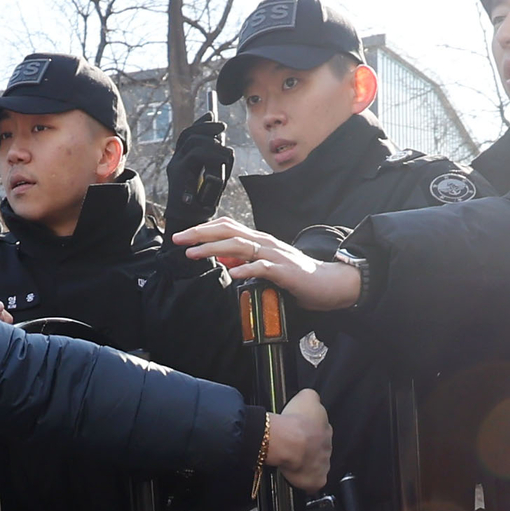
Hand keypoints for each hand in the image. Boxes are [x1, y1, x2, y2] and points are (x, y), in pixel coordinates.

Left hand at [173, 219, 365, 311]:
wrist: (330, 283)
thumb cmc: (298, 276)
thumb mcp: (267, 267)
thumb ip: (247, 262)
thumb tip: (224, 262)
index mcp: (259, 241)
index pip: (228, 227)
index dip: (204, 229)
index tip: (183, 236)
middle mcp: (265, 243)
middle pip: (229, 231)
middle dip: (201, 234)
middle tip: (179, 240)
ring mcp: (275, 255)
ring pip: (240, 246)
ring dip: (214, 249)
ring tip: (195, 254)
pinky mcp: (285, 271)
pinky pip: (263, 268)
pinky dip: (246, 269)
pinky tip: (232, 274)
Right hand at [262, 388, 333, 493]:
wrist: (290, 441)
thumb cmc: (295, 420)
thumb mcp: (306, 397)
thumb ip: (312, 397)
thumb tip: (311, 397)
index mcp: (325, 428)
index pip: (320, 431)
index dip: (309, 433)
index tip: (299, 433)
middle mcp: (327, 446)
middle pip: (320, 449)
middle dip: (310, 449)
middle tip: (295, 448)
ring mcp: (324, 464)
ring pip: (317, 466)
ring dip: (308, 465)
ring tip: (294, 463)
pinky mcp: (317, 480)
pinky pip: (314, 483)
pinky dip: (307, 482)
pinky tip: (298, 479)